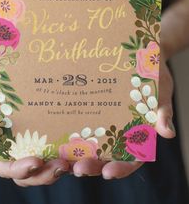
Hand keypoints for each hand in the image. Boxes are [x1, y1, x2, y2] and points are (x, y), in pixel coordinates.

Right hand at [0, 41, 68, 185]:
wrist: (8, 72)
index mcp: (0, 147)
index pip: (7, 168)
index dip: (21, 170)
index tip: (35, 162)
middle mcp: (19, 150)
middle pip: (31, 174)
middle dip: (46, 175)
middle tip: (61, 165)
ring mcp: (36, 144)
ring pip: (48, 166)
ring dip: (60, 168)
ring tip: (74, 160)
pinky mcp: (51, 134)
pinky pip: (60, 148)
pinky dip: (69, 151)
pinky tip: (82, 145)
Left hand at [72, 48, 175, 178]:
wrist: (139, 54)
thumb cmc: (154, 75)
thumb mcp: (161, 92)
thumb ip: (163, 111)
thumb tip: (167, 132)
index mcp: (139, 134)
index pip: (132, 159)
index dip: (120, 168)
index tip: (108, 172)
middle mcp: (119, 132)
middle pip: (106, 156)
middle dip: (93, 165)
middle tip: (78, 168)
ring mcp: (103, 121)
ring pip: (90, 144)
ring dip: (78, 153)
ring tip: (64, 158)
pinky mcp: (92, 108)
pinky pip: (81, 122)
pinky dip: (71, 131)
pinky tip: (58, 134)